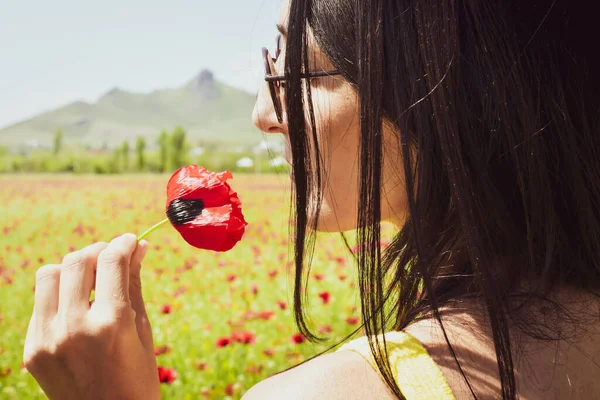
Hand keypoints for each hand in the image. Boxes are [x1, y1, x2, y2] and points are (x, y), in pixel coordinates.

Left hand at [23, 233, 160, 399]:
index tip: (131, 240)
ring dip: (73, 268)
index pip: (111, 261)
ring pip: (49, 274)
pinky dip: (59, 294)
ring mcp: (46, 340)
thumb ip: (134, 284)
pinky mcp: (32, 350)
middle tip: (112, 257)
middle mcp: (74, 328)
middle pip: (77, 261)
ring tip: (91, 277)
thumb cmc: (137, 377)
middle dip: (98, 250)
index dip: (123, 243)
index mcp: (111, 324)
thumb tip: (140, 247)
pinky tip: (77, 304)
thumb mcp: (143, 330)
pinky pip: (41, 303)